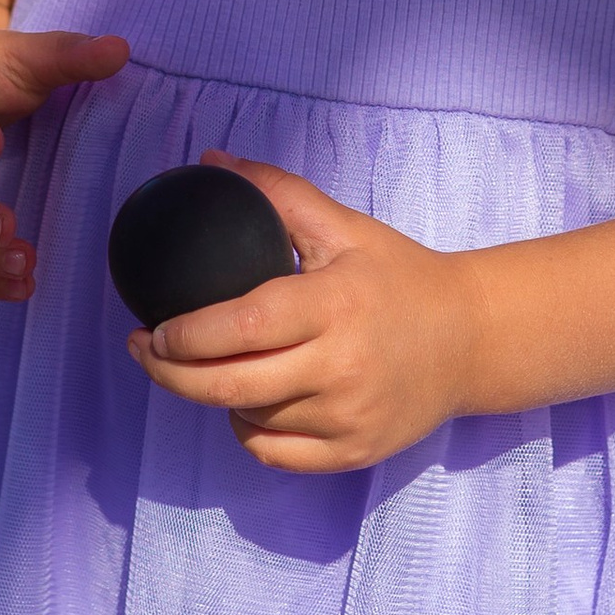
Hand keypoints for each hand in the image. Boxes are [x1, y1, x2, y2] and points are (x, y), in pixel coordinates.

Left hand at [132, 158, 486, 470]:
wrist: (470, 339)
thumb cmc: (399, 276)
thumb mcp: (343, 226)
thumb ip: (276, 192)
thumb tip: (210, 159)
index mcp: (333, 305)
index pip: (241, 327)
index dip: (184, 335)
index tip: (151, 327)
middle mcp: (341, 367)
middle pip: (229, 385)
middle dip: (169, 373)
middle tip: (144, 352)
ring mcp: (348, 417)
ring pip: (248, 418)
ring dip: (215, 396)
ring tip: (210, 365)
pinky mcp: (353, 454)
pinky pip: (273, 454)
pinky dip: (248, 430)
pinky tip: (247, 402)